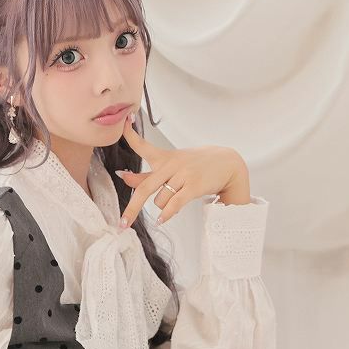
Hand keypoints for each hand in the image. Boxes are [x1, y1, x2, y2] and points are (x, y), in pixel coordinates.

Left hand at [115, 114, 247, 228]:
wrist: (226, 164)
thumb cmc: (195, 166)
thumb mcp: (170, 166)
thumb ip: (145, 174)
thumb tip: (123, 176)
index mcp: (163, 157)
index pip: (143, 145)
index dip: (130, 136)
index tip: (123, 124)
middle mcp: (171, 165)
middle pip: (145, 187)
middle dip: (132, 208)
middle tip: (122, 223)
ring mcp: (183, 175)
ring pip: (160, 199)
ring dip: (162, 206)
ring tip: (172, 201)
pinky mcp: (194, 186)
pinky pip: (175, 203)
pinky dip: (167, 214)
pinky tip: (161, 220)